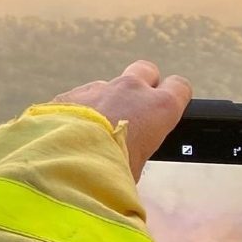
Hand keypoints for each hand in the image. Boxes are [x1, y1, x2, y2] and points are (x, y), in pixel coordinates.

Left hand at [53, 60, 191, 178]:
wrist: (62, 160)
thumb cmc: (107, 170)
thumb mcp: (134, 171)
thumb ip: (135, 154)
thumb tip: (124, 164)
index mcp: (158, 107)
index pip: (179, 87)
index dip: (173, 97)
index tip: (165, 111)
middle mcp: (130, 90)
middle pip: (146, 71)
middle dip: (142, 86)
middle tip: (133, 111)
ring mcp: (98, 88)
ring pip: (108, 85)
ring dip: (106, 101)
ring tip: (95, 129)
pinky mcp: (69, 94)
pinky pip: (79, 97)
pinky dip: (79, 109)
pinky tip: (70, 131)